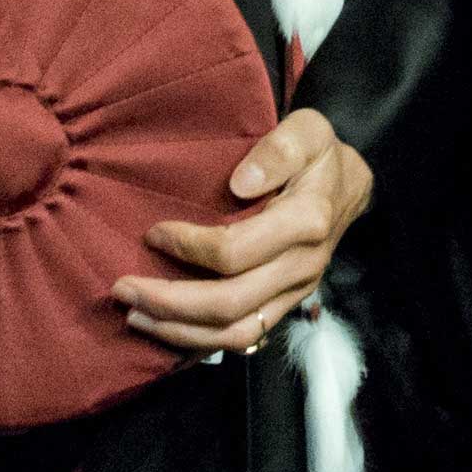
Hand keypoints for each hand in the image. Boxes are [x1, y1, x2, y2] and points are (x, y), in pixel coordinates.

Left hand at [121, 109, 368, 357]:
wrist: (349, 186)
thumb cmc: (318, 154)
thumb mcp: (307, 130)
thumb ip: (278, 150)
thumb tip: (241, 183)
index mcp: (306, 222)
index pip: (236, 252)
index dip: (188, 248)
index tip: (153, 233)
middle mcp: (302, 266)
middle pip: (229, 303)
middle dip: (169, 302)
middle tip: (123, 288)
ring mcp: (296, 292)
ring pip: (236, 333)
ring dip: (180, 331)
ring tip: (135, 316)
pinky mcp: (287, 305)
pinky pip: (246, 338)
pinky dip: (202, 340)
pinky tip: (167, 329)